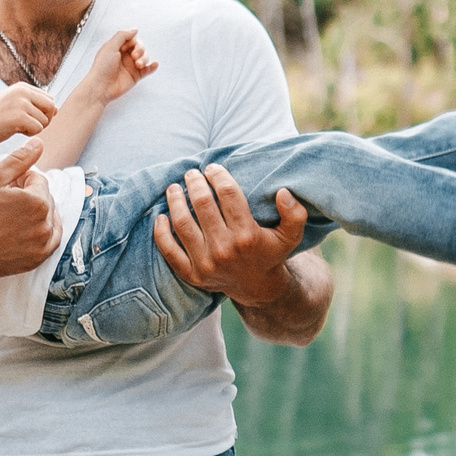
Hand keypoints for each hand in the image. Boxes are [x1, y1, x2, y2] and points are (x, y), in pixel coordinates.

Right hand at [0, 82, 57, 146]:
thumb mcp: (15, 104)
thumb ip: (35, 104)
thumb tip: (56, 109)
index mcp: (22, 87)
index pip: (49, 99)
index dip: (43, 112)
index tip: (28, 117)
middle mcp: (23, 92)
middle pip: (51, 107)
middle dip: (44, 119)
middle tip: (29, 125)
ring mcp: (21, 103)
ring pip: (45, 120)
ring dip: (35, 127)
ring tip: (17, 126)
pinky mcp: (19, 117)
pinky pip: (38, 129)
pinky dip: (30, 133)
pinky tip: (15, 131)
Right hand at [0, 140, 56, 278]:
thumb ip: (19, 160)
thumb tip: (39, 144)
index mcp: (37, 202)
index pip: (39, 179)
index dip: (20, 178)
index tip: (4, 185)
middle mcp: (44, 226)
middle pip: (45, 199)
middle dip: (28, 195)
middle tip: (3, 200)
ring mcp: (40, 247)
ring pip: (48, 219)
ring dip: (34, 213)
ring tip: (7, 214)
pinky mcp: (34, 261)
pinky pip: (48, 241)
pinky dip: (40, 232)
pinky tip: (21, 228)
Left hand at [86, 30, 157, 102]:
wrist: (101, 86)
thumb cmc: (102, 67)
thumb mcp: (110, 46)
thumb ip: (122, 35)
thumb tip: (135, 30)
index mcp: (117, 48)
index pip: (131, 40)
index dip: (132, 42)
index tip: (125, 48)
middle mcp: (124, 56)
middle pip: (140, 48)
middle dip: (140, 50)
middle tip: (134, 56)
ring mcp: (130, 66)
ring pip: (144, 58)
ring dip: (144, 59)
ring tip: (138, 65)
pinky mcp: (135, 76)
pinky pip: (147, 70)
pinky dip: (152, 67)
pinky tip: (155, 64)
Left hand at [152, 166, 305, 304]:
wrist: (257, 287)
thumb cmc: (270, 253)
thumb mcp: (291, 235)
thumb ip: (294, 213)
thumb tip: (282, 192)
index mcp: (247, 236)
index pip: (228, 195)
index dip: (218, 176)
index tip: (212, 168)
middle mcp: (224, 249)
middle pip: (203, 205)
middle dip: (195, 183)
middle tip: (191, 174)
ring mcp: (205, 263)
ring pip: (182, 223)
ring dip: (175, 201)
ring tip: (174, 188)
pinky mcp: (191, 274)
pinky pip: (169, 250)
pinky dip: (161, 231)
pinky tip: (161, 215)